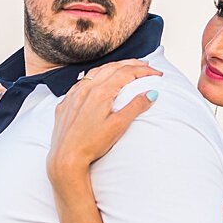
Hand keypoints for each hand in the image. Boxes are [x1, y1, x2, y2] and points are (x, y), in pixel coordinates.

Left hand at [47, 59, 162, 180]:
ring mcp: (74, 95)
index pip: (126, 73)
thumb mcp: (119, 126)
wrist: (66, 157)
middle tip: (146, 66)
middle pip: (112, 68)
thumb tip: (152, 93)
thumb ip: (135, 107)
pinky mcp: (66, 103)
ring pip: (96, 72)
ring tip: (126, 68)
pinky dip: (96, 75)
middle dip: (131, 64)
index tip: (157, 73)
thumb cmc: (92, 144)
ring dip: (114, 67)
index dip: (144, 71)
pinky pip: (82, 81)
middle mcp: (86, 89)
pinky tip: (98, 80)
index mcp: (101, 93)